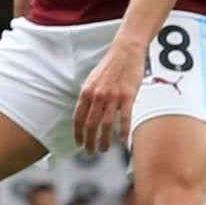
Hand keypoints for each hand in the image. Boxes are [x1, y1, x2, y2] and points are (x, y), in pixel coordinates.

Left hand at [72, 40, 141, 154]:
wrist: (125, 53)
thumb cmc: (110, 67)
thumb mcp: (93, 80)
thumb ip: (89, 96)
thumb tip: (85, 112)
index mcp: (86, 92)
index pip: (78, 117)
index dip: (77, 132)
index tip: (79, 143)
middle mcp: (97, 95)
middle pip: (90, 124)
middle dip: (89, 140)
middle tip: (90, 152)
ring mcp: (112, 96)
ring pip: (106, 124)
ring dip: (104, 139)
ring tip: (104, 149)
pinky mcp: (128, 96)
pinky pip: (124, 117)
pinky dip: (122, 131)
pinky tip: (121, 141)